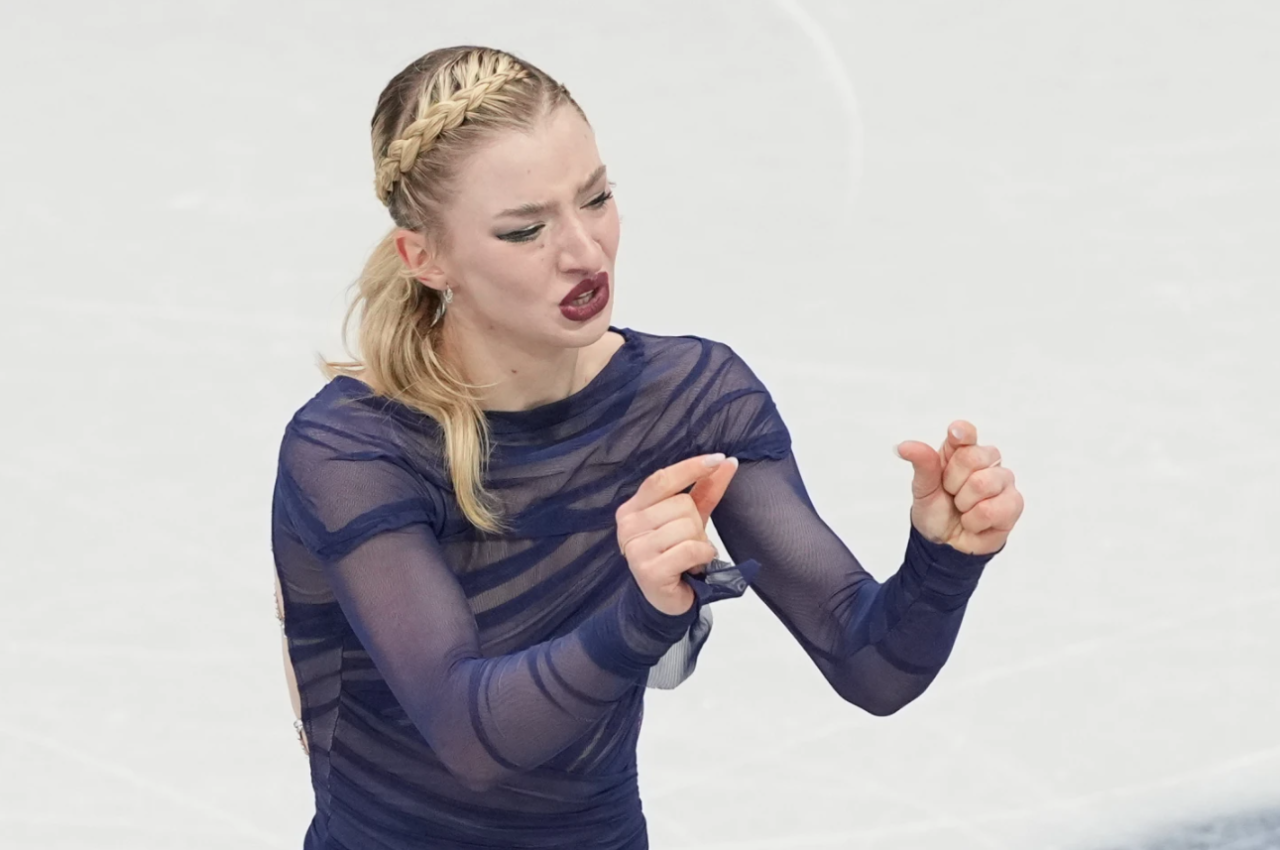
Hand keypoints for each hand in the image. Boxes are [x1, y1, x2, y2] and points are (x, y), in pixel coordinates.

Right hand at [615, 453, 739, 614]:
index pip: (662, 479)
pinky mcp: (648, 570)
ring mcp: (635, 548)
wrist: (665, 601)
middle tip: (689, 543)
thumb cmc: (676, 555)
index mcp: (633, 508)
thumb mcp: (690, 519)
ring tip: (690, 557)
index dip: (691, 468)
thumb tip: (727, 462)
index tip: (718, 458)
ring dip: (700, 543)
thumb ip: (705, 490)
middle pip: (681, 504)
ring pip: (687, 526)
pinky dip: (702, 556)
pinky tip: (695, 566)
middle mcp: (628, 525)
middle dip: (696, 524)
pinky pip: (690, 549)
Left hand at [895, 420, 1023, 555]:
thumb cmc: (936, 510)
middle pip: (972, 457)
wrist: (945, 543)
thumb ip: (922, 464)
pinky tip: (974, 522)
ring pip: (983, 483)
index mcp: (961, 451)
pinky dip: (974, 521)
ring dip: (964, 504)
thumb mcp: (923, 488)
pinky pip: (991, 509)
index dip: (961, 432)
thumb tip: (903, 446)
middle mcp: (987, 461)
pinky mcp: (1013, 503)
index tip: (955, 435)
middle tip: (952, 494)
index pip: (965, 433)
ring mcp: (1003, 481)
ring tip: (963, 509)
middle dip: (953, 483)